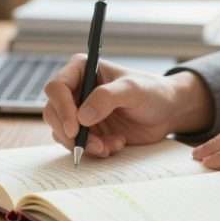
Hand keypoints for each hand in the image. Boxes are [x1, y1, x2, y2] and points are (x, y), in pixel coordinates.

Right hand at [42, 55, 213, 157]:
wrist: (166, 112)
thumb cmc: (152, 92)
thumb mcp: (133, 90)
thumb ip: (107, 98)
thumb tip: (82, 116)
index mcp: (82, 70)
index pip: (56, 87)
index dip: (61, 108)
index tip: (76, 128)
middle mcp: (76, 90)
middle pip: (53, 113)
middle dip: (71, 133)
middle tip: (93, 145)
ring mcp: (79, 112)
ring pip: (62, 132)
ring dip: (84, 144)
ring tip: (110, 145)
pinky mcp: (86, 131)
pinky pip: (78, 145)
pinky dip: (94, 150)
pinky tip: (116, 145)